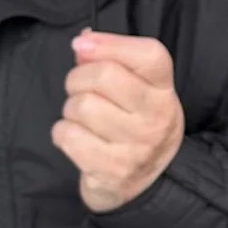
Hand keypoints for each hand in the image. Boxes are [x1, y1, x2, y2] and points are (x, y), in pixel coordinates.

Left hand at [53, 31, 184, 212]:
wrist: (145, 184)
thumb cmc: (134, 125)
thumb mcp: (138, 90)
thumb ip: (111, 61)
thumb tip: (83, 43)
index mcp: (164, 92)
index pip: (149, 54)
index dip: (110, 43)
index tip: (82, 45)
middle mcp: (156, 118)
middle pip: (104, 75)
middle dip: (78, 78)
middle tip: (80, 90)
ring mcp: (136, 147)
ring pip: (80, 105)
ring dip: (71, 110)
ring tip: (84, 120)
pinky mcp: (112, 171)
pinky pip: (68, 135)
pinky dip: (63, 133)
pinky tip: (78, 139)